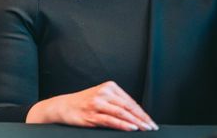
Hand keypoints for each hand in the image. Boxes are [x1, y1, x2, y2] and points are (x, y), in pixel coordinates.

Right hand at [26, 81, 157, 130]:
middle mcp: (103, 92)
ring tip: (145, 128)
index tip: (151, 121)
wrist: (64, 106)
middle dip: (142, 118)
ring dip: (136, 122)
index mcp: (108, 86)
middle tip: (152, 127)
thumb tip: (137, 115)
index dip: (142, 112)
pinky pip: (111, 120)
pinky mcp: (92, 114)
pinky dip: (123, 125)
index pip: (130, 100)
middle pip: (128, 106)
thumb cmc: (84, 102)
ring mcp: (97, 103)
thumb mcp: (101, 97)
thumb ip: (117, 102)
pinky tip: (131, 128)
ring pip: (121, 113)